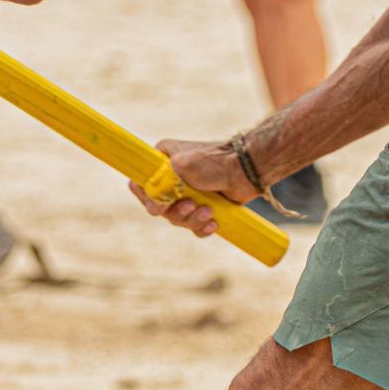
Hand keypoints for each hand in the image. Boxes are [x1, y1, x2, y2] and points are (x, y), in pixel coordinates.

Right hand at [127, 138, 256, 238]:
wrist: (249, 169)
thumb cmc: (217, 161)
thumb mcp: (183, 166)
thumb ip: (162, 183)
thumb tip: (155, 208)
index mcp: (163, 161)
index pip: (139, 184)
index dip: (147, 199)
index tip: (160, 207)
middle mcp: (172, 178)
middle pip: (158, 207)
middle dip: (176, 212)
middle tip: (192, 206)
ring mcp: (188, 194)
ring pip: (176, 218)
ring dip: (191, 220)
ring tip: (208, 212)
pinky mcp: (203, 207)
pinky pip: (193, 226)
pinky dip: (202, 227)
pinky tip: (214, 223)